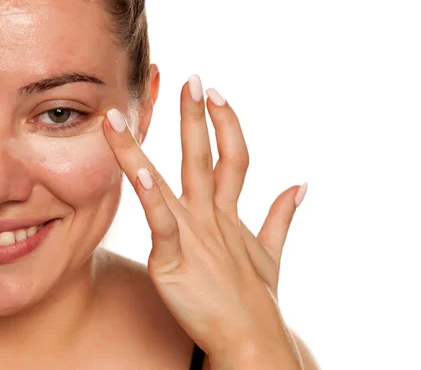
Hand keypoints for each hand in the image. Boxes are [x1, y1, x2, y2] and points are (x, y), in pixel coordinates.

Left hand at [103, 75, 306, 368]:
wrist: (254, 340)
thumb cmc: (258, 300)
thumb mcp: (271, 253)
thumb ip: (281, 215)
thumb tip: (300, 185)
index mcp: (231, 214)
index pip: (234, 157)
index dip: (227, 124)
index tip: (217, 95)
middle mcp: (213, 217)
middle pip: (206, 157)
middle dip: (198, 116)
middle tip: (192, 79)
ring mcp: (194, 236)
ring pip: (169, 182)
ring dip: (140, 148)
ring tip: (120, 116)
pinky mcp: (174, 258)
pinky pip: (160, 221)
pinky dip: (147, 196)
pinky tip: (135, 170)